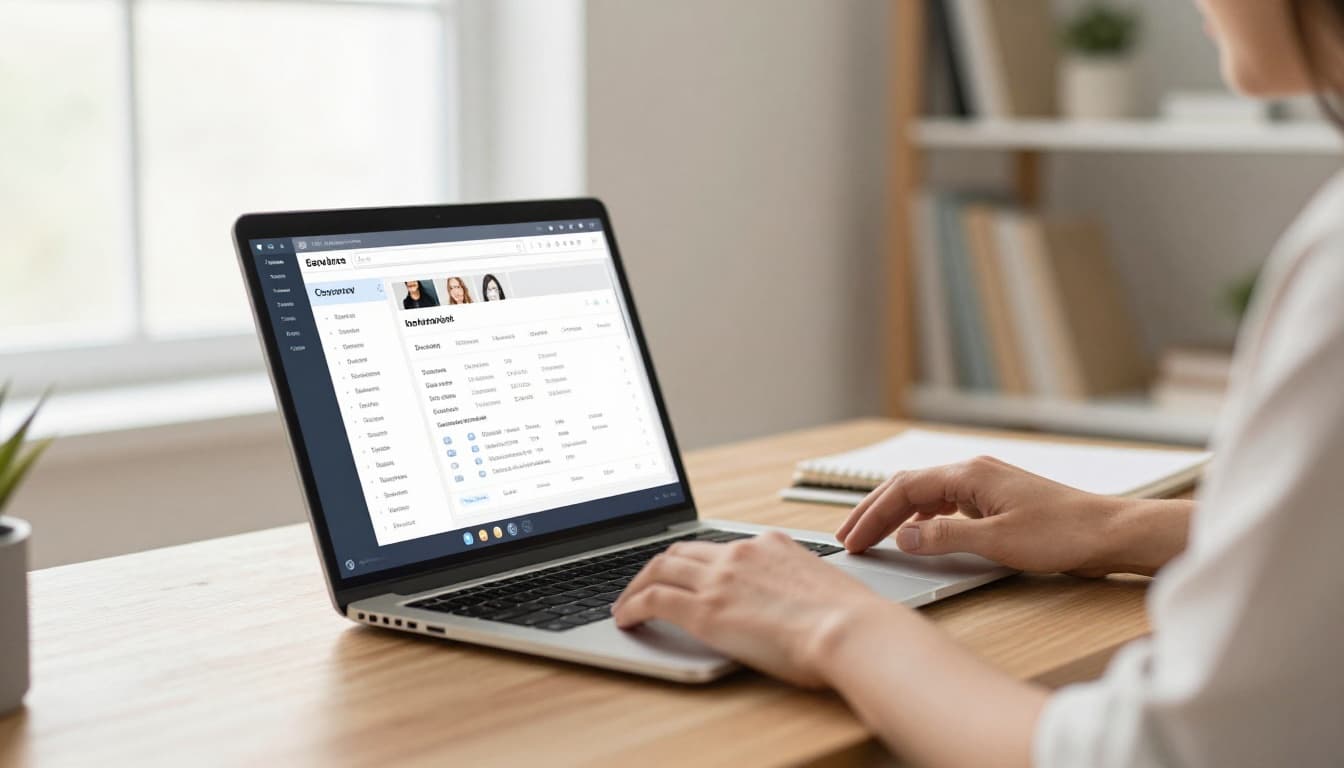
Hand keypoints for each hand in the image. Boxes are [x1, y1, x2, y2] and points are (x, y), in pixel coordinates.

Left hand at [612, 531, 890, 686]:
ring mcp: (720, 578)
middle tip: (645, 584)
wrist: (850, 630)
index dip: (696, 561)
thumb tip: (794, 605)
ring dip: (637, 584)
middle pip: (682, 550)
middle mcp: (740, 553)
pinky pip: (653, 599)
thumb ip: (796, 587)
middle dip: (658, 566)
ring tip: (625, 603)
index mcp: (771, 544)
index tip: (687, 572)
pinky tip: (626, 619)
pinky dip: (633, 605)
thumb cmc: (850, 621)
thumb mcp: (822, 588)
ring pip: (660, 568)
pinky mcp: (705, 609)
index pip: (720, 546)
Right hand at [835, 456, 1185, 576]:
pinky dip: (921, 519)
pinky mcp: (997, 500)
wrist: (1110, 532)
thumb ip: (946, 538)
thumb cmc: (1063, 534)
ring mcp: (986, 484)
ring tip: (872, 537)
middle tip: (848, 537)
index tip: (852, 540)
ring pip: (925, 494)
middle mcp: (974, 472)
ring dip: (896, 515)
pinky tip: (917, 536)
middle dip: (875, 511)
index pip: (904, 489)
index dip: (872, 515)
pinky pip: (945, 503)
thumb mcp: (999, 542)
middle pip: (908, 487)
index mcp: (970, 474)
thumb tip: (904, 538)